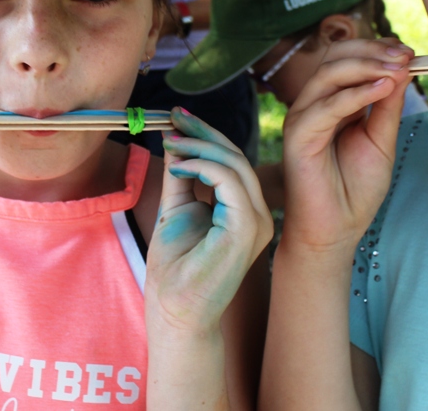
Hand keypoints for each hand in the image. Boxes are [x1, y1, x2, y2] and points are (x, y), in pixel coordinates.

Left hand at [147, 108, 272, 334]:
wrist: (175, 310)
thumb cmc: (175, 269)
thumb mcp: (176, 208)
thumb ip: (181, 176)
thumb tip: (175, 140)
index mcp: (245, 212)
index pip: (232, 161)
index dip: (206, 135)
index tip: (177, 117)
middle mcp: (258, 215)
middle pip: (237, 156)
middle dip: (203, 133)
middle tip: (173, 119)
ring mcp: (258, 221)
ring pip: (235, 164)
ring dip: (198, 147)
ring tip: (169, 144)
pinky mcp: (247, 227)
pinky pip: (229, 180)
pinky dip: (201, 165)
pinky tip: (177, 166)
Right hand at [281, 38, 411, 252]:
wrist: (337, 230)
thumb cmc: (355, 189)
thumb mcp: (381, 140)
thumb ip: (387, 106)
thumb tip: (402, 68)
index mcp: (331, 102)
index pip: (347, 59)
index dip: (376, 50)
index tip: (408, 52)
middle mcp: (313, 105)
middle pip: (335, 58)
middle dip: (371, 51)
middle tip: (404, 55)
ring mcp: (302, 118)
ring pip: (327, 74)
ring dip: (365, 66)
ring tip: (397, 70)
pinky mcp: (297, 137)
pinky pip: (324, 107)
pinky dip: (354, 94)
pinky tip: (382, 89)